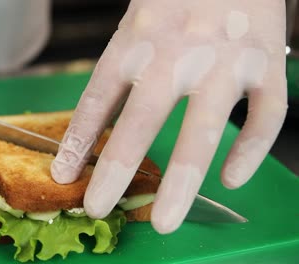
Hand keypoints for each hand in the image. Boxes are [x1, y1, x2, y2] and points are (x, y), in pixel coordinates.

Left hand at [51, 0, 286, 233]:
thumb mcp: (138, 20)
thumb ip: (123, 68)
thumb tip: (99, 126)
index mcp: (137, 39)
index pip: (98, 98)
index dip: (78, 141)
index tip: (64, 175)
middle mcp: (178, 52)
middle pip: (143, 121)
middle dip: (118, 171)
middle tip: (100, 207)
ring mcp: (226, 60)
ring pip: (204, 131)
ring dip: (182, 182)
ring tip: (166, 221)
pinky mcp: (267, 63)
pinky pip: (264, 116)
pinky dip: (251, 152)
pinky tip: (231, 178)